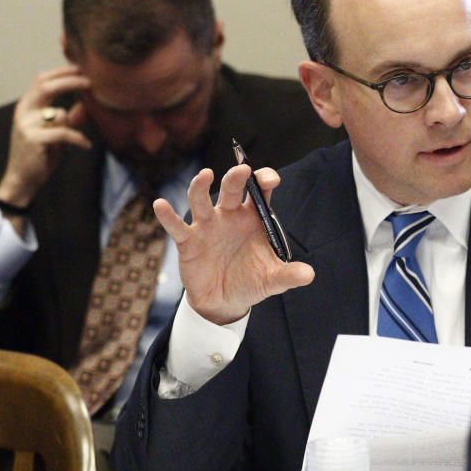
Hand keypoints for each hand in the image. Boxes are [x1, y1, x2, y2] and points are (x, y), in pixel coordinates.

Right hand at [0, 65, 92, 206]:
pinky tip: (85, 146)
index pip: (41, 80)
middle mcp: (23, 111)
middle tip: (90, 82)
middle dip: (70, 81)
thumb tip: (87, 103)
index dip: (61, 72)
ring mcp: (26, 124)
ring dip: (72, 127)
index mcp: (27, 106)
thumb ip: (69, 118)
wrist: (23, 179)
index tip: (80, 69)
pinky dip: (78, 139)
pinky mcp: (34, 138)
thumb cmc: (41, 155)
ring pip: (59, 113)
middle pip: (46, 85)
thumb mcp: (57, 133)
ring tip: (74, 141)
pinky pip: (64, 132)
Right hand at [153, 165, 314, 324]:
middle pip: (231, 189)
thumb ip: (288, 275)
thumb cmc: (251, 281)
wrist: (225, 301)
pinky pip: (176, 226)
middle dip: (235, 177)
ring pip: (201, 200)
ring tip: (205, 175)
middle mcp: (230, 216)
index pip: (259, 192)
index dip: (264, 180)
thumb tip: (309, 275)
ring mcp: (208, 225)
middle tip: (242, 169)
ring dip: (200, 186)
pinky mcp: (188, 241)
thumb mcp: (272, 279)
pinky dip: (167, 215)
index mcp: (253, 218)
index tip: (269, 179)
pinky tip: (160, 205)